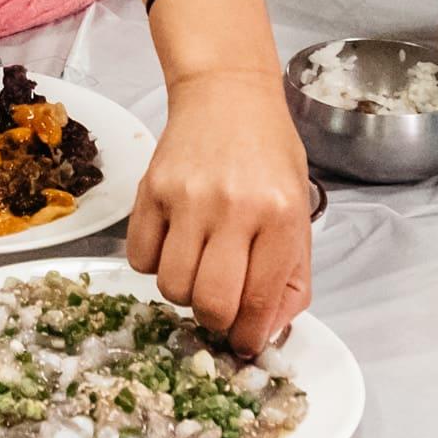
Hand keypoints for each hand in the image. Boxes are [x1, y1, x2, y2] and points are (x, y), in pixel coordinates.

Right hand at [128, 68, 316, 356]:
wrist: (227, 94)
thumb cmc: (269, 156)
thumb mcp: (299, 213)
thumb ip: (289, 278)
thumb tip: (263, 333)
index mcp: (279, 216)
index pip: (257, 301)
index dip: (249, 336)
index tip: (244, 343)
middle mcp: (233, 208)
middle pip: (210, 303)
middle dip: (215, 321)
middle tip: (220, 307)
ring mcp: (186, 198)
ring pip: (171, 287)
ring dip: (184, 292)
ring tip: (198, 268)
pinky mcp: (149, 190)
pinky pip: (139, 259)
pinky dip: (154, 264)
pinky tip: (173, 244)